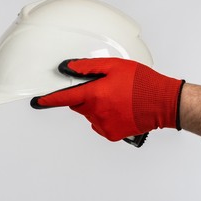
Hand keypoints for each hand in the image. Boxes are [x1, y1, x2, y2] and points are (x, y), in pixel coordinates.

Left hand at [31, 58, 184, 140]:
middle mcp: (97, 112)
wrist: (162, 102)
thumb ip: (89, 67)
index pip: (64, 98)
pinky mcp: (112, 134)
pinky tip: (118, 108)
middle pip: (78, 104)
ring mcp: (104, 125)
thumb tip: (70, 68)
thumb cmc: (142, 83)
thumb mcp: (115, 67)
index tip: (38, 102)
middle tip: (102, 88)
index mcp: (95, 95)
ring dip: (95, 106)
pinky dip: (104, 116)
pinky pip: (99, 123)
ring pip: (89, 114)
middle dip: (84, 96)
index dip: (48, 100)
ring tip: (116, 98)